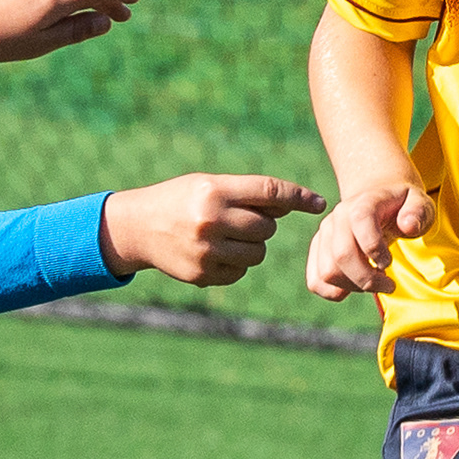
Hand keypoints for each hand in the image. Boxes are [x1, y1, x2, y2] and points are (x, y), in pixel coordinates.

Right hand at [101, 175, 324, 288]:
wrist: (138, 227)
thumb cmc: (181, 200)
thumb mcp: (209, 185)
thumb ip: (248, 194)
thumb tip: (292, 205)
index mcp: (214, 191)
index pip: (269, 191)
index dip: (298, 197)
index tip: (319, 203)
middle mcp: (211, 220)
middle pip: (267, 226)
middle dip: (261, 223)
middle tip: (238, 218)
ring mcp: (206, 251)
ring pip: (258, 252)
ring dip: (252, 245)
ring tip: (227, 235)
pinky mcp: (202, 274)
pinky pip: (241, 272)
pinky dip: (236, 264)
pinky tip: (214, 252)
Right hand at [305, 182, 436, 300]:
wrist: (378, 200)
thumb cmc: (402, 206)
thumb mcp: (419, 202)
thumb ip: (419, 212)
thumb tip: (408, 226)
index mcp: (364, 202)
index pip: (361, 221)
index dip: (375, 248)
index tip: (389, 262)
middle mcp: (338, 216)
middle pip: (342, 255)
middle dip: (368, 279)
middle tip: (389, 285)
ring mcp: (325, 234)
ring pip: (328, 272)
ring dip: (354, 287)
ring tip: (375, 282)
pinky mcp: (318, 250)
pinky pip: (315, 280)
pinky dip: (334, 292)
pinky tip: (355, 287)